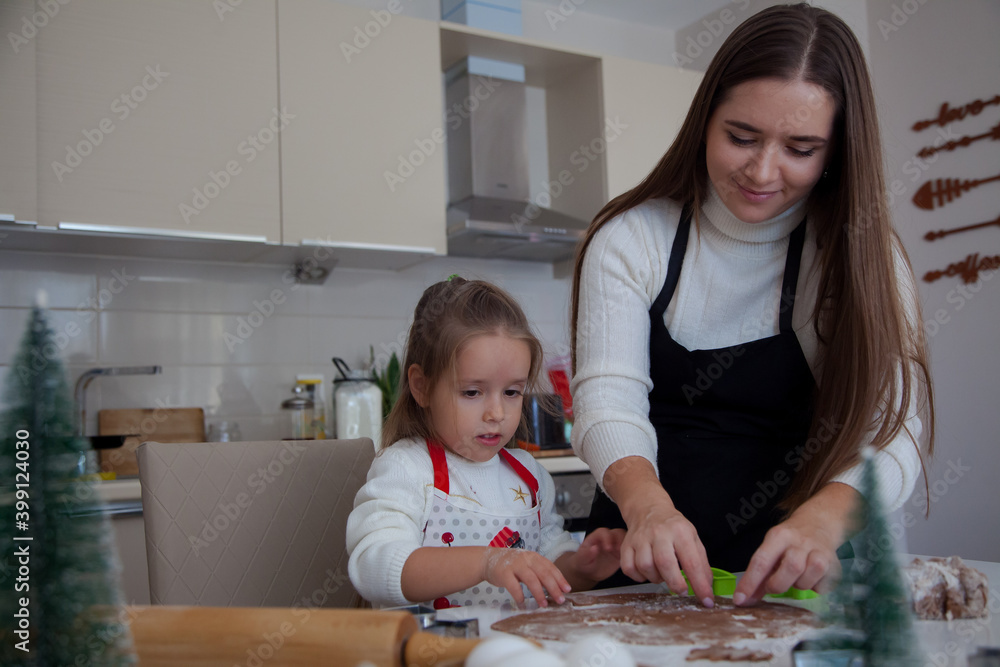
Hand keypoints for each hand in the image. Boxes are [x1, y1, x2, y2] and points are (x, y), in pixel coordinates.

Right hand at [483, 548, 570, 607]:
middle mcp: (526, 559)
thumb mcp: (527, 564)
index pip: (550, 567)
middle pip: (543, 573)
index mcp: (534, 557)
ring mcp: (515, 565)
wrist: (488, 559)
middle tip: (560, 600)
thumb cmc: (511, 565)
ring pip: (531, 579)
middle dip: (553, 588)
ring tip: (544, 605)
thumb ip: (539, 572)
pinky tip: (523, 604)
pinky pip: (514, 586)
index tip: (567, 590)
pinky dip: (519, 596)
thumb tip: (555, 588)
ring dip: (539, 593)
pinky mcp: (504, 573)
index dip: (560, 579)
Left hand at [566, 528, 626, 585]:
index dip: (607, 538)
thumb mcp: (581, 559)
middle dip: (620, 540)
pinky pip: (629, 551)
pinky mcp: (621, 554)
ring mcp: (615, 546)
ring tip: (627, 555)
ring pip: (625, 540)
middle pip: (617, 533)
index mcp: (596, 537)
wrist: (588, 572)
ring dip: (628, 545)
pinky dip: (631, 554)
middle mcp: (608, 539)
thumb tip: (594, 548)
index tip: (608, 548)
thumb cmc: (583, 563)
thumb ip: (586, 554)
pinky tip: (630, 561)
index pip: (603, 532)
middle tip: (620, 550)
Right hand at [618, 498, 713, 605]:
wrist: (648, 509)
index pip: (692, 562)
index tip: (706, 600)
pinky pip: (629, 569)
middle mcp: (659, 533)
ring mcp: (640, 538)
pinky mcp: (626, 544)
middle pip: (665, 563)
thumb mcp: (693, 538)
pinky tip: (647, 571)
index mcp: (680, 531)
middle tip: (681, 591)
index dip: (700, 585)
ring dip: (656, 578)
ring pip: (645, 567)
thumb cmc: (673, 528)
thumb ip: (701, 563)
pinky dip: (639, 576)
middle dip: (675, 583)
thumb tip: (706, 587)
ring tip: (662, 574)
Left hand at [733, 483, 857, 605]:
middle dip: (778, 585)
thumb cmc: (790, 540)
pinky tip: (811, 577)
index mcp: (778, 536)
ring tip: (795, 578)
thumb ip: (760, 573)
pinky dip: (813, 588)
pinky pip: (821, 586)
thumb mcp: (772, 548)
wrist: (820, 522)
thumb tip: (744, 599)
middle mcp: (799, 541)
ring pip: (807, 579)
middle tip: (773, 586)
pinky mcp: (834, 563)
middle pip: (790, 568)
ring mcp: (819, 551)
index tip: (740, 599)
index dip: (750, 583)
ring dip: (797, 586)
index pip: (761, 561)